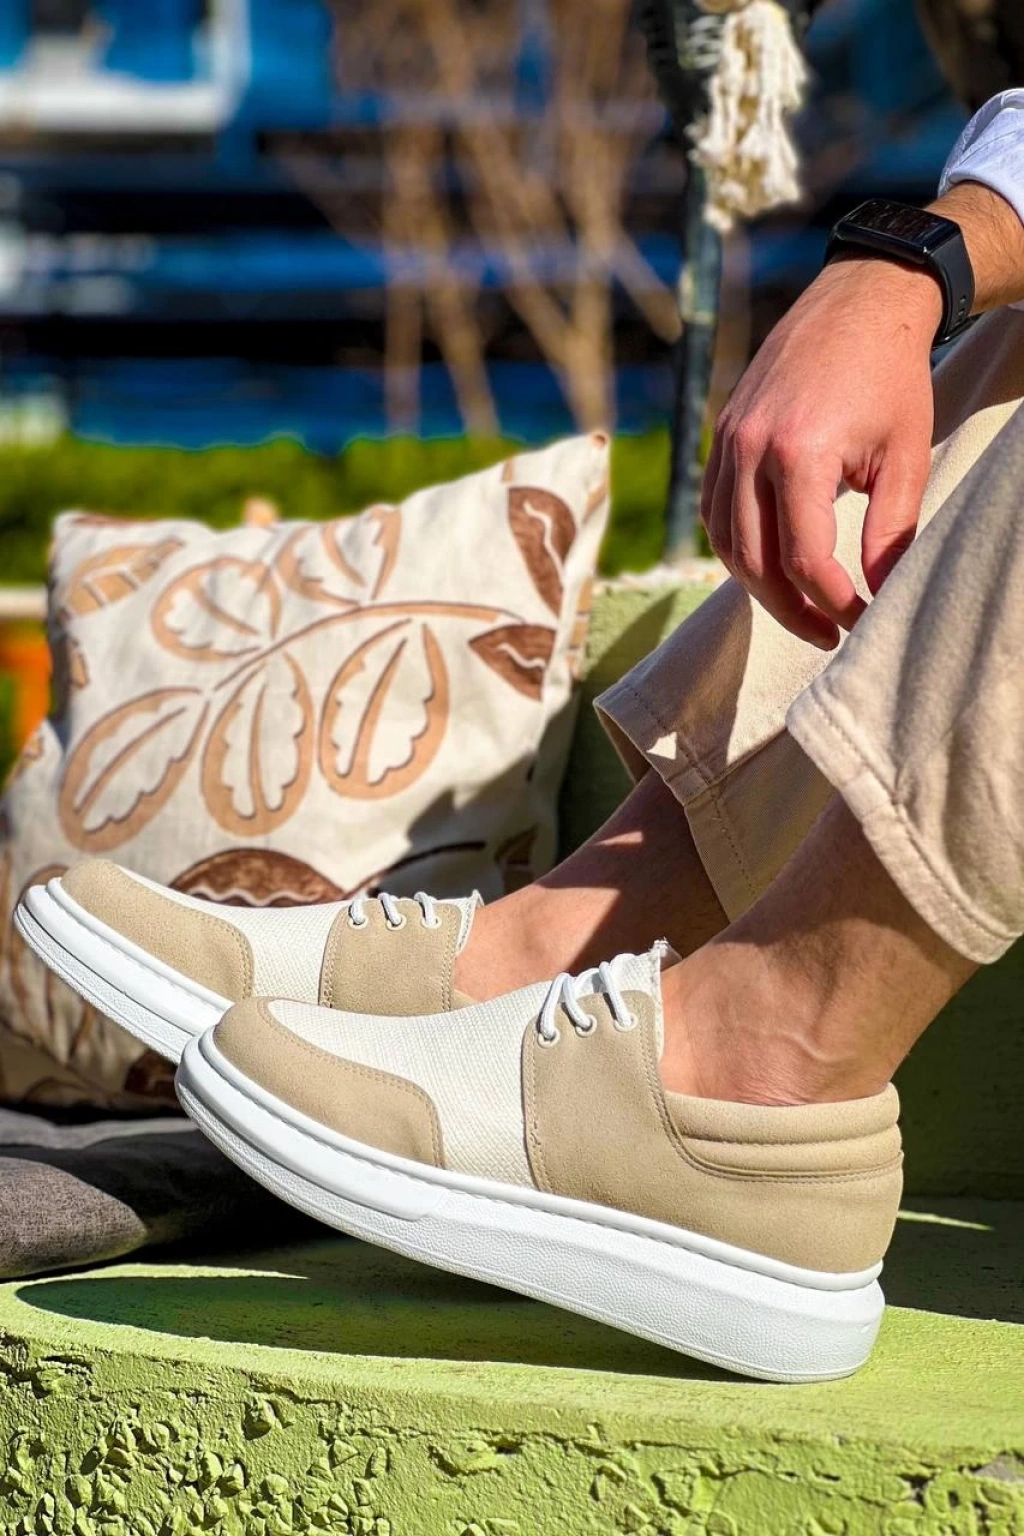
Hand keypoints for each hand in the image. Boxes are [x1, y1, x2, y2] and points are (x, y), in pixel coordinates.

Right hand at [702, 255, 941, 647]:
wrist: (860, 300)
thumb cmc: (891, 376)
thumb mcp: (906, 456)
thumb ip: (892, 531)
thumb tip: (883, 596)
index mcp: (799, 452)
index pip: (804, 557)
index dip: (833, 602)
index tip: (860, 620)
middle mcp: (750, 448)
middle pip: (755, 562)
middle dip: (791, 609)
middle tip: (826, 633)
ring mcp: (728, 440)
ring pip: (726, 542)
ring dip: (759, 586)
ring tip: (799, 608)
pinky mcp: (723, 434)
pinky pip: (715, 510)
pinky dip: (737, 546)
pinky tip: (768, 564)